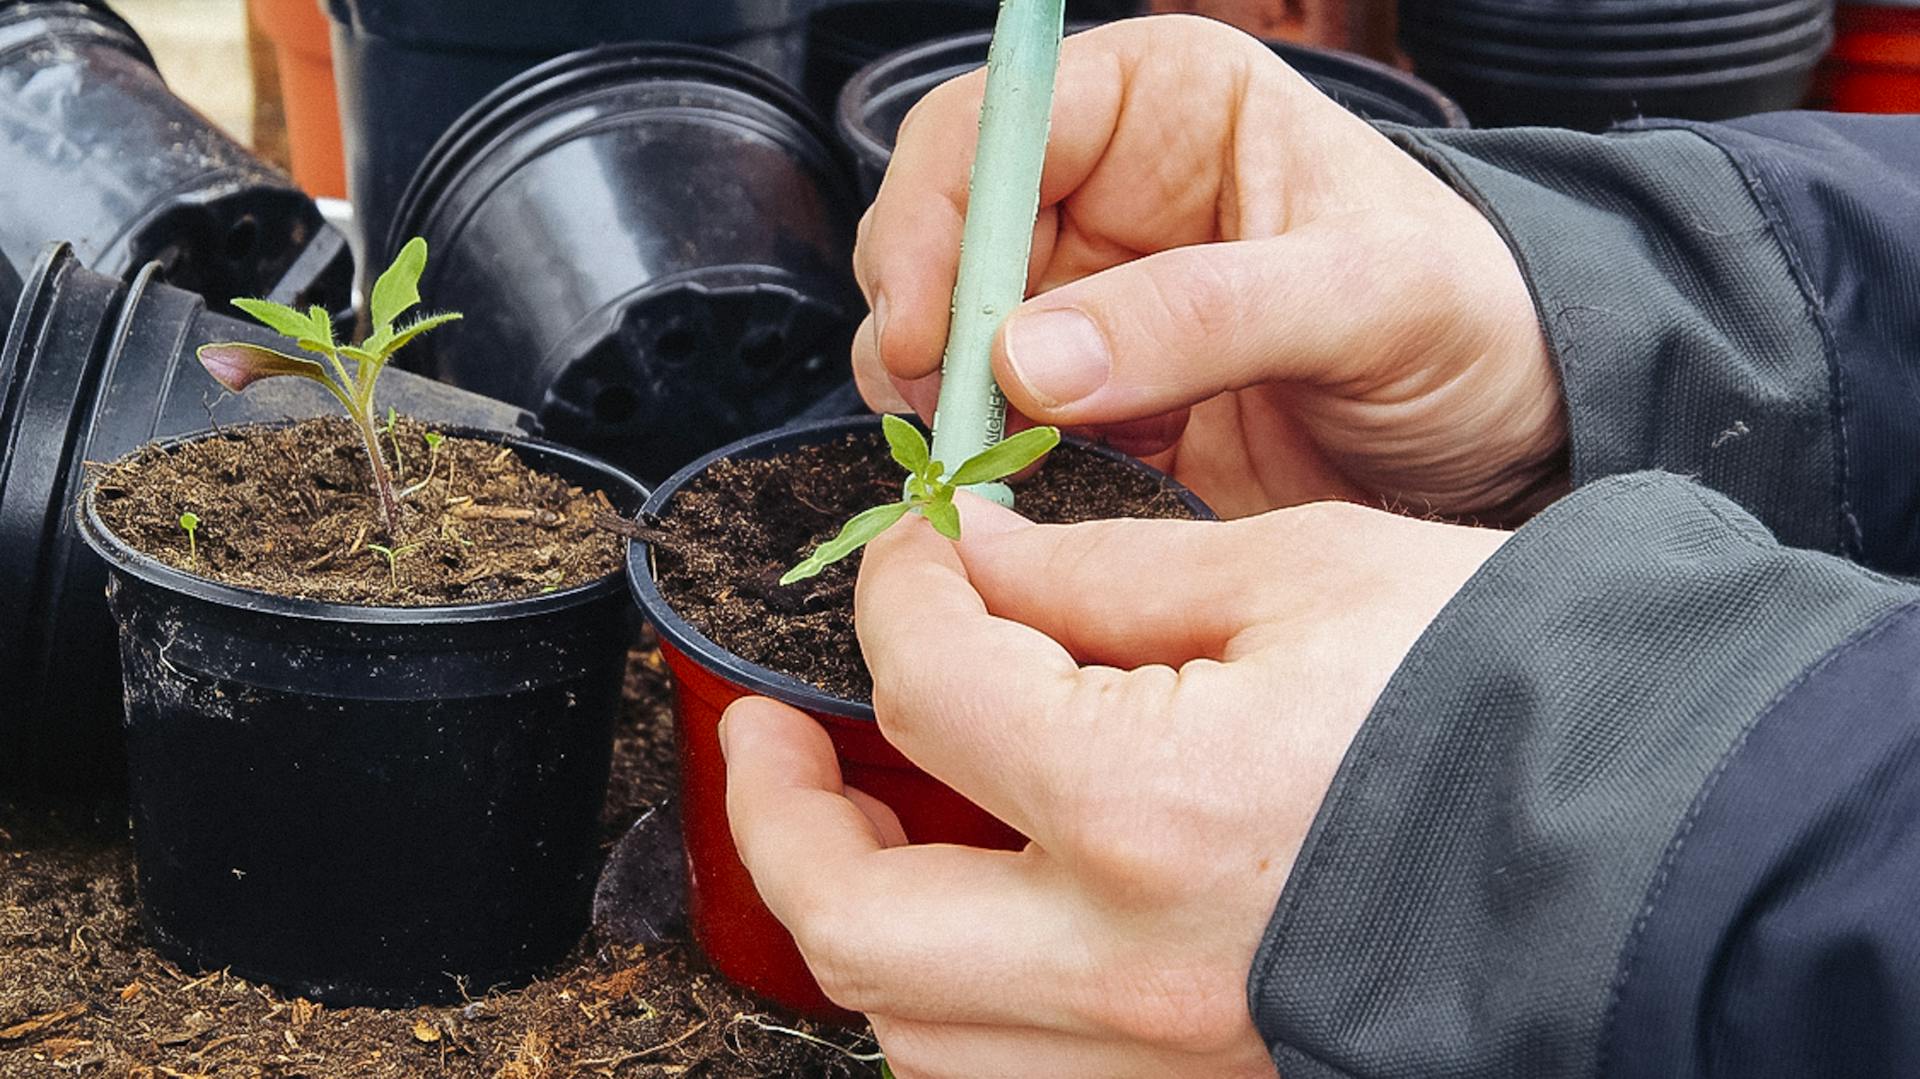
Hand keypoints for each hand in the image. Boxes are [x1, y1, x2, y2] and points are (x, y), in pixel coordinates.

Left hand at [721, 497, 1507, 1076]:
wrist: (1659, 838)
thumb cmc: (1504, 694)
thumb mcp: (1292, 574)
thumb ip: (1093, 578)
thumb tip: (966, 570)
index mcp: (1146, 804)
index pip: (925, 685)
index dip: (892, 592)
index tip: (916, 556)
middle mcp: (1130, 964)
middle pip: (854, 919)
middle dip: (776, 809)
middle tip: (767, 732)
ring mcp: (1161, 1055)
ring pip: (914, 1029)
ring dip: (857, 918)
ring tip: (860, 825)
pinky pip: (1014, 1075)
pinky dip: (956, 999)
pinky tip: (970, 923)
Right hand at [852, 15, 1563, 521]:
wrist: (1517, 433)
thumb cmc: (1475, 317)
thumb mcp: (1367, 299)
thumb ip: (1204, 315)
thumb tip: (1031, 356)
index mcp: (1166, 108)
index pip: (989, 128)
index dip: (932, 221)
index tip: (922, 329)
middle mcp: (1109, 193)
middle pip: (943, 237)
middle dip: (923, 326)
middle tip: (947, 415)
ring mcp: (1095, 300)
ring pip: (952, 335)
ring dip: (948, 401)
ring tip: (988, 458)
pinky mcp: (1100, 398)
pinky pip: (1000, 420)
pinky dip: (990, 458)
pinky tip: (1025, 487)